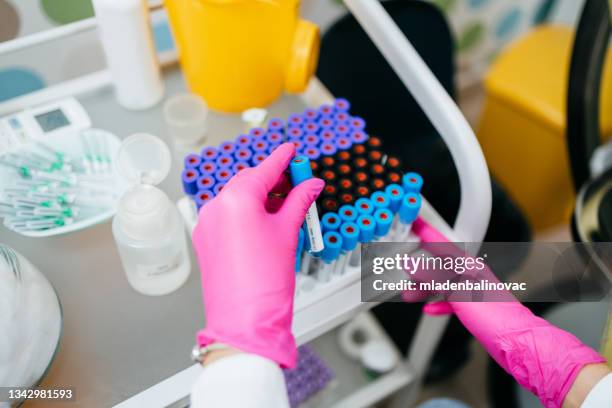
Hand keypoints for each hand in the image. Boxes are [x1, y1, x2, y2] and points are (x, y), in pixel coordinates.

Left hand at [192, 143, 323, 367]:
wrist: (245, 320)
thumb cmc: (264, 283)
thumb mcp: (288, 233)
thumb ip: (299, 202)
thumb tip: (310, 185)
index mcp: (236, 199)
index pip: (264, 168)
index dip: (282, 158)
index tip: (292, 150)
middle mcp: (216, 207)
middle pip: (248, 180)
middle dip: (273, 178)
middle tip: (297, 182)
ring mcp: (207, 223)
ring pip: (236, 197)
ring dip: (259, 195)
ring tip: (285, 204)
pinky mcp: (205, 239)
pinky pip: (227, 214)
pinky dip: (246, 211)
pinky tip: (265, 220)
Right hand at [412, 218, 605, 407]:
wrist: (517, 344)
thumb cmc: (496, 317)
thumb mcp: (458, 292)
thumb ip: (433, 277)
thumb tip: (412, 264)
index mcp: (469, 266)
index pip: (442, 244)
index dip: (426, 232)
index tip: (414, 222)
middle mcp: (471, 276)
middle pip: (439, 265)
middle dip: (420, 267)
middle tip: (403, 266)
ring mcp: (472, 291)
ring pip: (442, 284)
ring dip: (425, 288)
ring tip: (409, 293)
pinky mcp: (473, 308)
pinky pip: (450, 301)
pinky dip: (438, 303)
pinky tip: (429, 308)